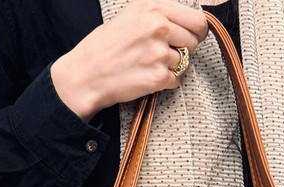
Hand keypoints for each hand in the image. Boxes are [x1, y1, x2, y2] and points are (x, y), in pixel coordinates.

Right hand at [50, 0, 208, 121]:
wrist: (86, 74)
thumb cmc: (106, 45)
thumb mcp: (131, 15)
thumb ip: (158, 15)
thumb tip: (186, 22)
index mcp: (152, 7)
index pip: (196, 19)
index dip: (197, 31)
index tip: (192, 37)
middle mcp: (158, 26)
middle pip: (193, 41)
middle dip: (183, 49)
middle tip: (163, 53)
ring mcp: (159, 52)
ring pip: (183, 62)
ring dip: (170, 66)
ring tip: (146, 64)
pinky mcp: (158, 76)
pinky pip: (175, 80)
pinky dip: (164, 82)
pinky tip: (145, 77)